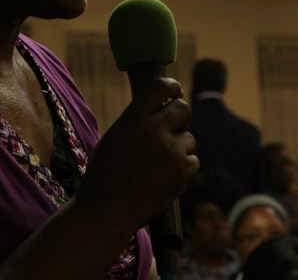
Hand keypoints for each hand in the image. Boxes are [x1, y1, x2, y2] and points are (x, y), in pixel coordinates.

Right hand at [76, 77, 198, 230]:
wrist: (106, 210)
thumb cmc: (104, 175)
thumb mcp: (115, 137)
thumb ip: (137, 121)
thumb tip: (160, 111)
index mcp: (134, 118)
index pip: (160, 88)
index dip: (172, 87)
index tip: (175, 91)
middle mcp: (154, 129)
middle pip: (183, 108)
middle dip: (180, 117)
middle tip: (172, 129)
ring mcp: (171, 150)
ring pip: (189, 138)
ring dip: (179, 148)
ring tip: (158, 165)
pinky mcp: (182, 171)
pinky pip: (192, 160)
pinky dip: (182, 168)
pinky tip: (164, 178)